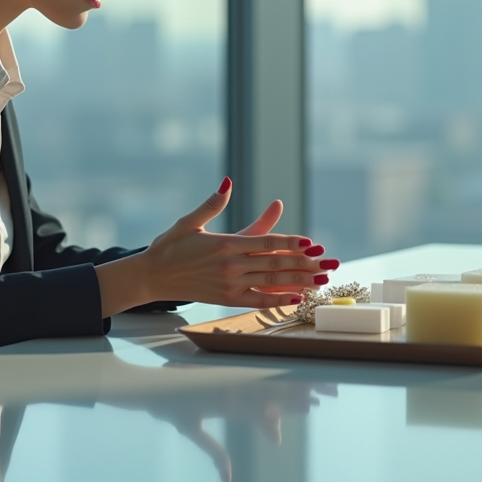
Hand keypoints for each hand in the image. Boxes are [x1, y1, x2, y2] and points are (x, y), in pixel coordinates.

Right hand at [138, 178, 332, 307]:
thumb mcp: (190, 221)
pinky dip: (278, 300)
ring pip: (271, 282)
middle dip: (305, 263)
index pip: (265, 242)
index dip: (290, 243)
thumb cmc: (170, 246)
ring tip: (322, 280)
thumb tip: (228, 182)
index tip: (311, 242)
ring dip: (299, 281)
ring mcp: (230, 284)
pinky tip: (297, 297)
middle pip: (275, 264)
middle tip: (329, 263)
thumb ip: (213, 203)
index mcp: (224, 244)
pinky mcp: (227, 299)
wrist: (152, 276)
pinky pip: (258, 300)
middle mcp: (230, 265)